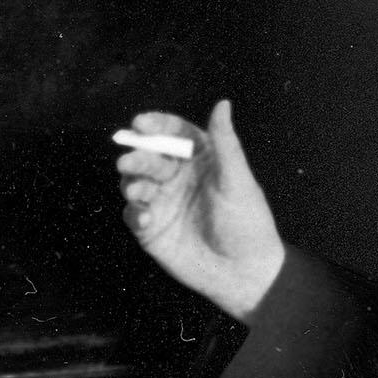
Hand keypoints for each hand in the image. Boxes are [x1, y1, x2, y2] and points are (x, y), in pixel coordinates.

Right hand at [115, 99, 285, 321]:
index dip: (156, 125)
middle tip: (129, 161)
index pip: (173, 133)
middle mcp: (177, 176)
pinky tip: (146, 218)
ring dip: (132, 182)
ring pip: (135, 182)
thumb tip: (223, 103)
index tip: (141, 123)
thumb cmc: (248, 224)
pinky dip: (134, 212)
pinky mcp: (151, 228)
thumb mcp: (238, 181)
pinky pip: (133, 214)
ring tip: (139, 191)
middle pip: (150, 156)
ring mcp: (162, 201)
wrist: (243, 274)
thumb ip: (226, 143)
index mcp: (200, 159)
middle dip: (138, 156)